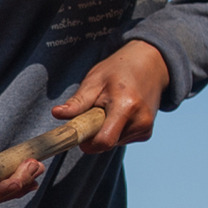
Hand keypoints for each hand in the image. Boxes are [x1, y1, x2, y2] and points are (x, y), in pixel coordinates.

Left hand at [53, 40, 168, 153]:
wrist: (150, 64)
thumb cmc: (119, 70)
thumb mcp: (95, 80)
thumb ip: (77, 102)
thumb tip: (56, 114)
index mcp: (126, 106)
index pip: (103, 142)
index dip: (87, 142)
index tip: (79, 132)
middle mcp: (140, 121)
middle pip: (106, 143)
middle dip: (94, 133)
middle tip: (96, 110)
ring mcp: (145, 128)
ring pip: (112, 143)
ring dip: (105, 130)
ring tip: (110, 108)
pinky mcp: (146, 133)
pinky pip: (121, 139)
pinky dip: (115, 130)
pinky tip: (120, 113)